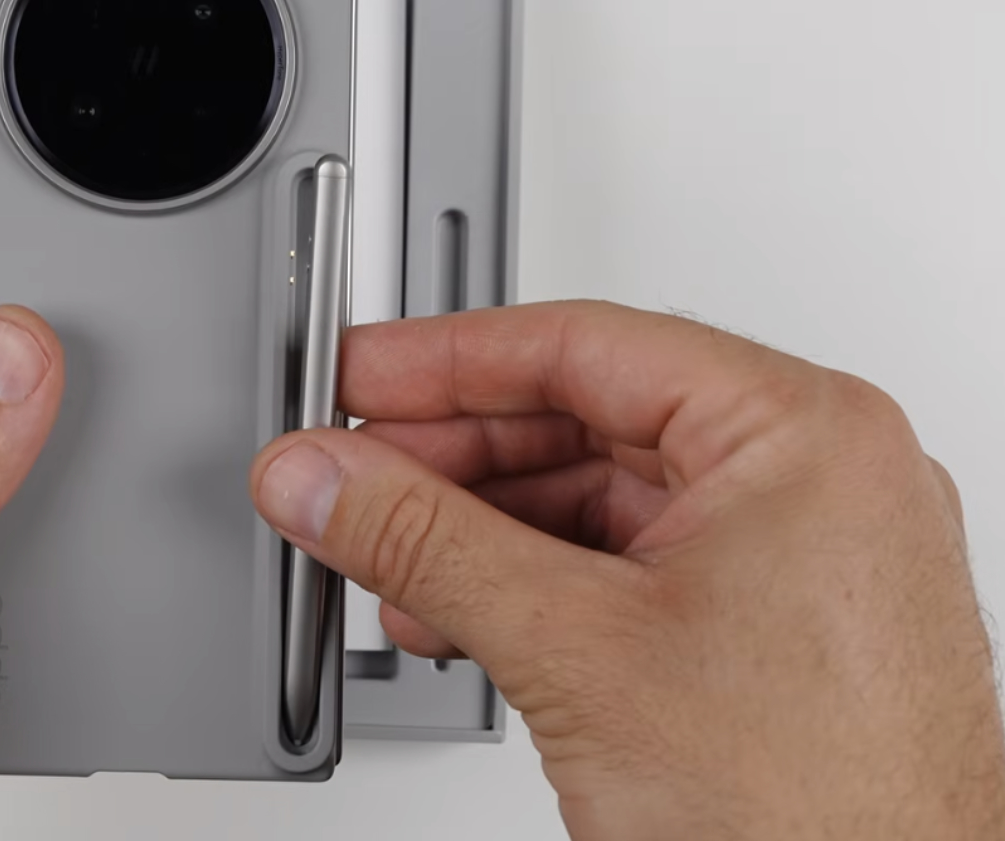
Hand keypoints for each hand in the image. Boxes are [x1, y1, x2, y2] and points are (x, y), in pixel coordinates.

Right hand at [251, 302, 1004, 838]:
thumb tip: (322, 476)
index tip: (354, 378)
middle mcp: (813, 481)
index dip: (443, 360)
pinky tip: (454, 613)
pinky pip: (624, 568)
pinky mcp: (769, 629)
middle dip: (448, 459)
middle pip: (583, 419)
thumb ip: (422, 542)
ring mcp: (796, 558)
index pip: (582, 346)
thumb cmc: (818, 822)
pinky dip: (531, 585)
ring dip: (476, 530)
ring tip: (384, 555)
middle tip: (349, 474)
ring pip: (595, 500)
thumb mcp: (574, 650)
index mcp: (802, 435)